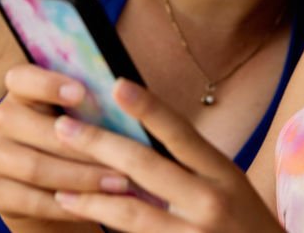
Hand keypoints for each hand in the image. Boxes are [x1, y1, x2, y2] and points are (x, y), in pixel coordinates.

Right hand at [0, 64, 122, 225]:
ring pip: (36, 167)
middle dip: (84, 145)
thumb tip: (126, 95)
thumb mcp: (84, 117)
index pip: (21, 78)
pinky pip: (31, 200)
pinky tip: (95, 206)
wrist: (56, 188)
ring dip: (82, 177)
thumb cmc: (81, 140)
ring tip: (119, 182)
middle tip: (124, 157)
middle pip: (36, 128)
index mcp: (22, 90)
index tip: (82, 92)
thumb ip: (93, 105)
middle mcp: (1, 118)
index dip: (48, 84)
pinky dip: (67, 205)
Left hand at [51, 79, 284, 232]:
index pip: (180, 133)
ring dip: (90, 196)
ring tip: (59, 186)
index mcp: (223, 172)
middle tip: (62, 126)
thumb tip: (139, 129)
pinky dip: (105, 224)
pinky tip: (81, 214)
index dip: (148, 107)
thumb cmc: (244, 222)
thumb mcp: (229, 184)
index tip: (116, 84)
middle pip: (145, 166)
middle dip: (98, 144)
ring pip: (131, 212)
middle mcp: (211, 200)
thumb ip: (191, 163)